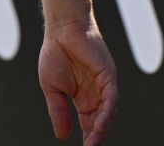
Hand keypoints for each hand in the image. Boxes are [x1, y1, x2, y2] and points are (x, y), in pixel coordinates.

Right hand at [38, 19, 117, 145]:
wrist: (61, 28)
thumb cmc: (55, 52)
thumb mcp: (52, 88)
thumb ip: (58, 111)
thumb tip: (62, 136)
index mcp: (83, 97)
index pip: (89, 123)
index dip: (88, 138)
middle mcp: (96, 93)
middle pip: (100, 121)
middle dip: (96, 138)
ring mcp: (104, 84)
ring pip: (108, 113)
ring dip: (101, 130)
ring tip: (92, 144)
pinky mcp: (108, 75)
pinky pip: (111, 98)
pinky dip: (106, 113)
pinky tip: (99, 126)